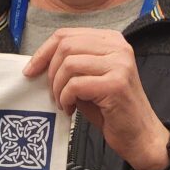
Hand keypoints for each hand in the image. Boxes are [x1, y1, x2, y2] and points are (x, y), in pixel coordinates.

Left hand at [23, 29, 169, 169]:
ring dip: (58, 88)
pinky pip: (75, 85)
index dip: (43, 52)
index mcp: (111, 40)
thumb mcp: (89, 81)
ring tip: (64, 104)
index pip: (67, 34)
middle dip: (50, 72)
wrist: (139, 135)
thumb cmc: (112, 111)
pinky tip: (71, 110)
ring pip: (69, 64)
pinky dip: (66, 99)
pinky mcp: (115, 84)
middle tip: (53, 94)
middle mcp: (117, 47)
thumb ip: (72, 67)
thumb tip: (40, 64)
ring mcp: (118, 64)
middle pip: (66, 46)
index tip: (30, 71)